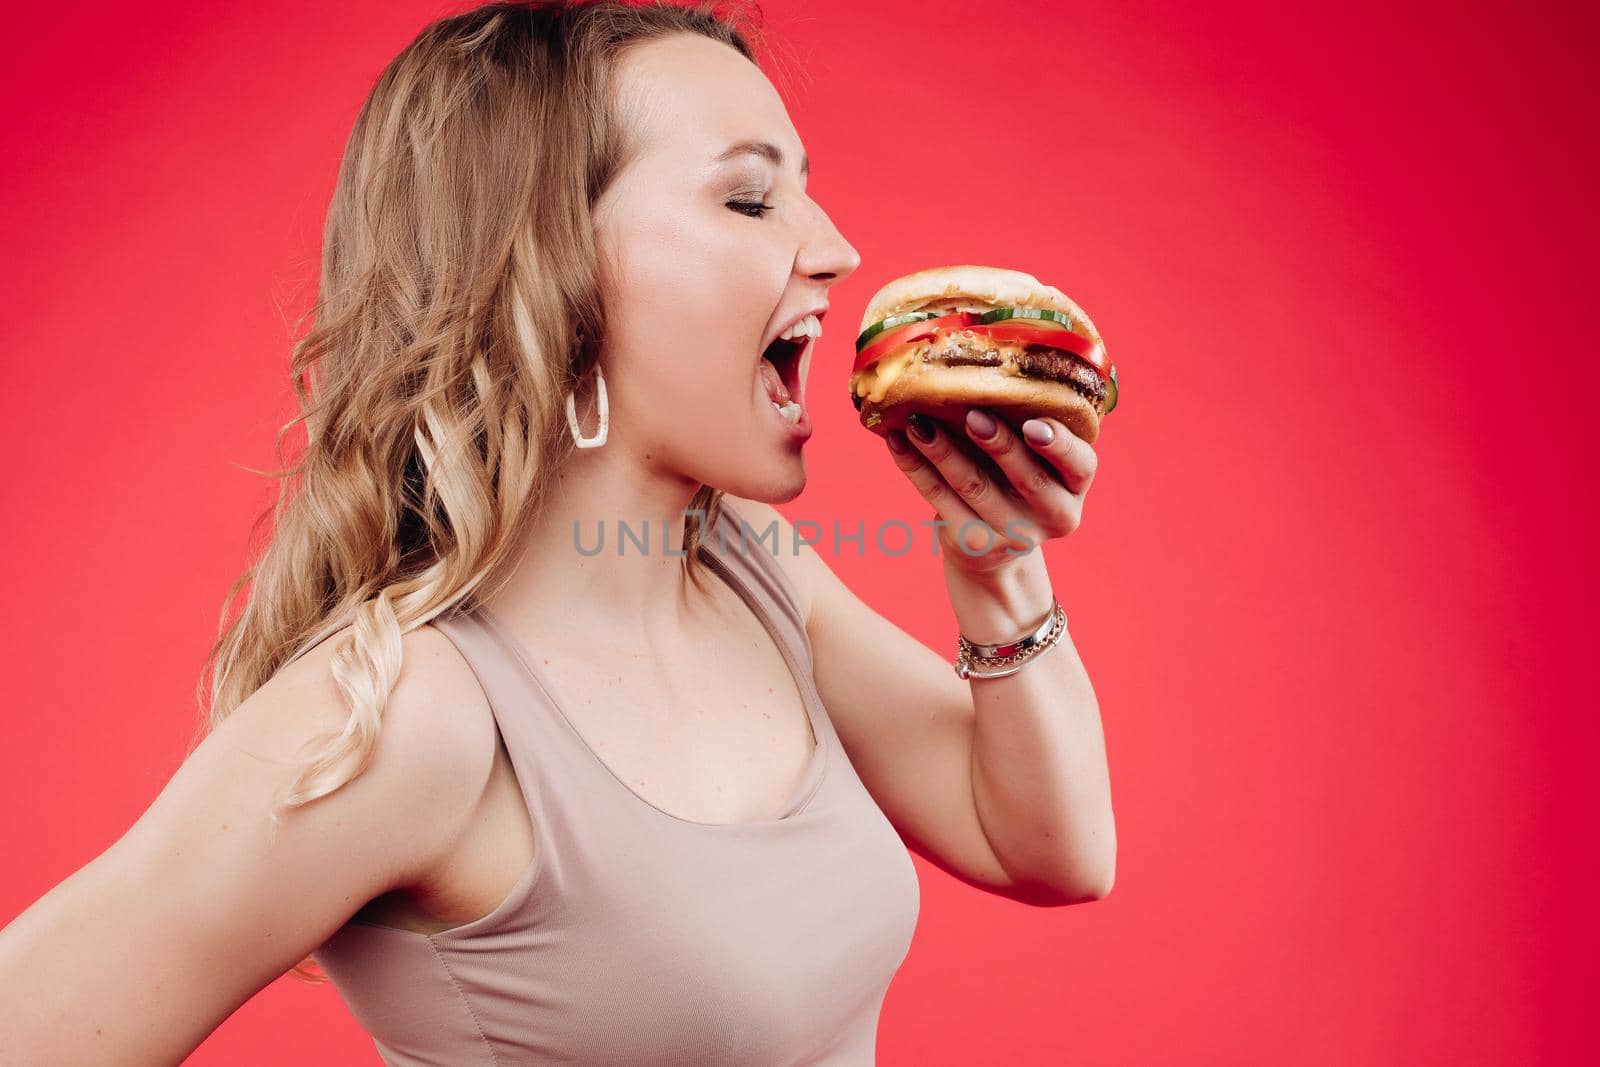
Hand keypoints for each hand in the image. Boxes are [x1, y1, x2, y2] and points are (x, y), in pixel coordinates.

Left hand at [885, 408, 1096, 576]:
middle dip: (999, 444)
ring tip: (918, 421)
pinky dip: (915, 467)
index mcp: (1075, 486)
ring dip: (943, 450)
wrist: (996, 545)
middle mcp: (1053, 515)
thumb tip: (981, 364)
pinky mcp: (972, 543)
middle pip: (1028, 478)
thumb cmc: (1017, 478)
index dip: (1058, 445)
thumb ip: (1025, 423)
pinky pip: (938, 499)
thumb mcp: (1036, 457)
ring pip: (974, 486)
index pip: (1080, 465)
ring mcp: (1013, 534)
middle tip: (973, 415)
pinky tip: (898, 441)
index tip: (1033, 424)